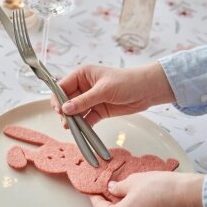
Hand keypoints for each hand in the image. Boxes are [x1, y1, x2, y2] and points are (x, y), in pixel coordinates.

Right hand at [51, 63, 175, 127]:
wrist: (148, 91)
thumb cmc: (127, 82)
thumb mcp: (103, 90)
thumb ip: (84, 101)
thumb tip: (65, 109)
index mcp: (82, 75)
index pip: (62, 86)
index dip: (58, 98)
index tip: (59, 110)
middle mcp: (84, 87)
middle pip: (67, 101)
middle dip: (64, 111)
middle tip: (66, 121)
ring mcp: (91, 100)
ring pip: (75, 112)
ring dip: (73, 120)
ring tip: (71, 127)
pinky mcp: (98, 111)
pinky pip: (86, 119)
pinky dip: (83, 126)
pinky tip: (81, 131)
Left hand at [90, 172, 205, 206]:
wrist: (190, 197)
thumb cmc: (164, 189)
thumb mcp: (134, 181)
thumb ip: (118, 187)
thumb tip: (113, 189)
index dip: (97, 198)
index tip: (95, 193)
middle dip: (115, 204)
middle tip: (118, 190)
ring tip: (138, 195)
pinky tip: (149, 204)